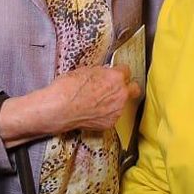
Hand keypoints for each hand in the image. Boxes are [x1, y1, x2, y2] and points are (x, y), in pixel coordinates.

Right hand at [0, 64, 139, 146]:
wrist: (59, 109)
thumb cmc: (68, 88)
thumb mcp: (85, 71)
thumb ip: (101, 72)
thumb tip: (104, 74)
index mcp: (116, 78)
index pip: (126, 71)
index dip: (119, 72)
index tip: (115, 74)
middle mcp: (120, 94)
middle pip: (134, 89)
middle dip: (127, 87)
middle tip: (117, 87)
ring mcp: (116, 111)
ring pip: (123, 104)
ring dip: (115, 101)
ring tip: (98, 102)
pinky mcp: (109, 123)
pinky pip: (113, 116)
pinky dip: (106, 114)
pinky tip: (94, 111)